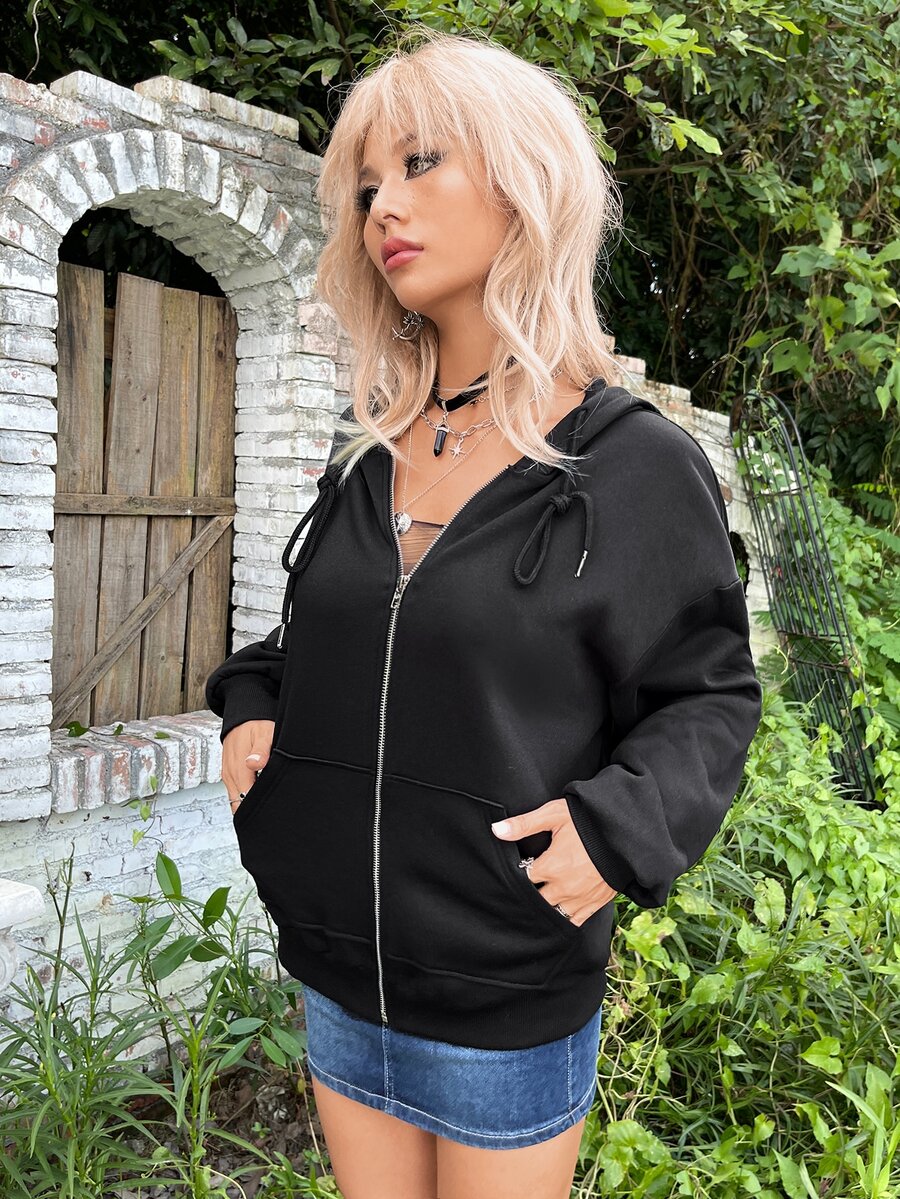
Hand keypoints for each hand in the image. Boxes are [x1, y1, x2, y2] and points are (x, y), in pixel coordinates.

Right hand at [222, 720, 274, 815]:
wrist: (243, 717)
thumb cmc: (257, 725)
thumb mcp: (264, 734)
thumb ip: (260, 751)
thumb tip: (253, 764)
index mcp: (238, 769)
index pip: (244, 801)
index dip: (259, 809)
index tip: (271, 810)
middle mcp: (230, 775)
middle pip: (239, 805)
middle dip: (254, 810)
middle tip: (272, 811)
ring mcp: (228, 775)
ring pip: (236, 800)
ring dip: (249, 803)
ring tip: (267, 803)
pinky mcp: (229, 774)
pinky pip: (235, 791)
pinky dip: (245, 795)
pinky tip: (258, 792)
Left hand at [491, 798, 617, 925]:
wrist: (624, 833)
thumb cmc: (588, 821)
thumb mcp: (554, 815)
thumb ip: (524, 824)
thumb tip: (496, 830)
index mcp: (551, 866)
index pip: (523, 879)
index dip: (516, 875)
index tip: (514, 871)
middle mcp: (563, 887)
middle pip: (535, 901)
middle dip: (528, 895)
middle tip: (524, 889)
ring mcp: (579, 898)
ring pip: (552, 914)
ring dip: (544, 909)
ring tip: (537, 903)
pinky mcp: (594, 904)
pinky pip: (574, 922)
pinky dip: (563, 921)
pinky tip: (555, 917)